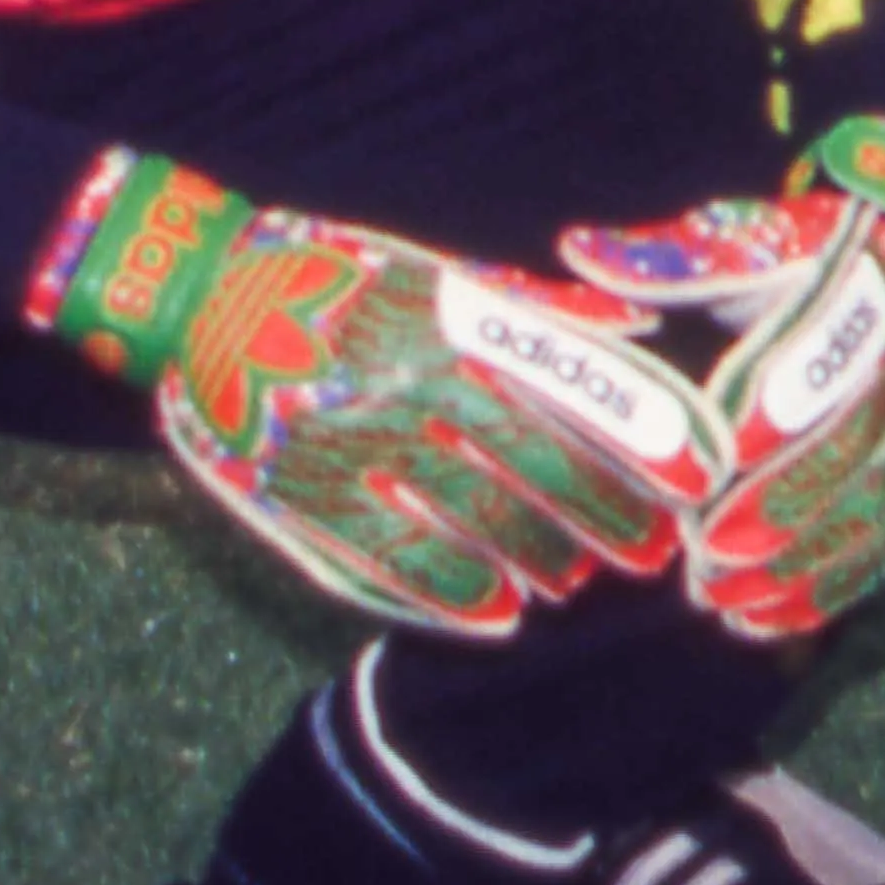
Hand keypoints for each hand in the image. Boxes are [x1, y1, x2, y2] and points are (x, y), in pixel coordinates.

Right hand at [35, 148, 710, 630]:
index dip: (635, 445)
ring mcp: (352, 450)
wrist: (191, 294)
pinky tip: (499, 612)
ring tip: (583, 580)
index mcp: (448, 327)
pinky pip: (389, 559)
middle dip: (602, 517)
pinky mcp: (299, 497)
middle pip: (529, 470)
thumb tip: (638, 324)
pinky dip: (451, 592)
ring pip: (469, 522)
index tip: (693, 480)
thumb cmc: (331, 275)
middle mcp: (407, 391)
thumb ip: (535, 309)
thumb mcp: (433, 272)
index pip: (568, 395)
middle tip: (654, 552)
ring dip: (539, 557)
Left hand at [561, 114, 884, 642]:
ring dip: (794, 562)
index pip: (837, 351)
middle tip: (707, 550)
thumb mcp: (728, 245)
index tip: (724, 453)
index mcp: (864, 288)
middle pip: (856, 446)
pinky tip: (755, 621)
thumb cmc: (781, 262)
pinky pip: (875, 546)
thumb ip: (663, 263)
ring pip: (868, 507)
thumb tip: (581, 255)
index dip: (786, 405)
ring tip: (716, 595)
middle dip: (783, 506)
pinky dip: (819, 592)